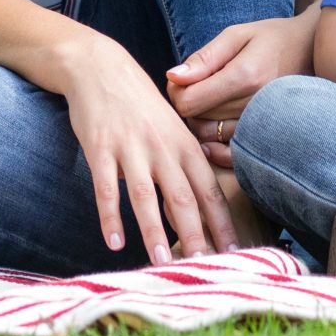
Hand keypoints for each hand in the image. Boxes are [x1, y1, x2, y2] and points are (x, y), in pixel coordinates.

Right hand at [58, 36, 236, 264]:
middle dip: (195, 235)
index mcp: (184, 145)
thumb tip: (197, 209)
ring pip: (145, 196)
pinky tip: (114, 242)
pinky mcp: (100, 147)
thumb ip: (183, 165)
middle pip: (183, 197)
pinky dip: (110, 216)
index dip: (222, 223)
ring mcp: (130, 147)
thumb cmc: (140, 106)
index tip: (234, 252)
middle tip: (204, 267)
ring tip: (161, 263)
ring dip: (154, 231)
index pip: (209, 190)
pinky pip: (105, 187)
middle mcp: (162, 147)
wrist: (101, 67)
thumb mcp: (171, 129)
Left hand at [168, 12, 315, 166]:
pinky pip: (234, 156)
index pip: (189, 101)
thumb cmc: (273, 38)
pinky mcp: (271, 137)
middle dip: (188, 105)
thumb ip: (205, 58)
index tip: (182, 80)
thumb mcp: (237, 35)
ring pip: (211, 137)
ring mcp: (265, 125)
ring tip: (211, 102)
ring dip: (202, 123)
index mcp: (244, 76)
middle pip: (197, 121)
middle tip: (196, 88)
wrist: (316, 50)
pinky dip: (218, 148)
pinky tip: (214, 134)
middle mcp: (255, 105)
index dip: (176, 92)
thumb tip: (172, 77)